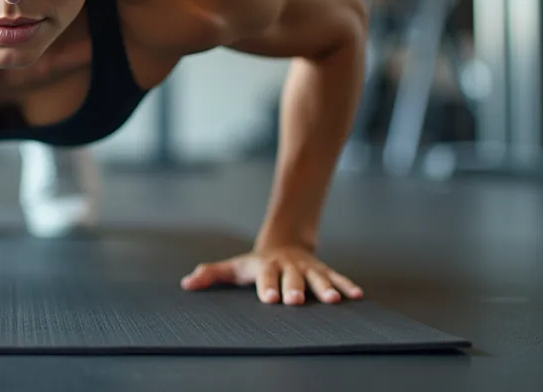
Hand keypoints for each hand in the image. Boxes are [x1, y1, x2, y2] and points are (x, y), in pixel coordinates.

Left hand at [179, 243, 362, 305]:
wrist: (284, 242)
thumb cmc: (255, 263)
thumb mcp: (233, 267)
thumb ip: (210, 274)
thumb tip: (186, 283)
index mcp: (266, 267)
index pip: (265, 278)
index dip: (267, 287)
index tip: (270, 299)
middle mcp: (288, 267)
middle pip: (292, 279)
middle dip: (294, 289)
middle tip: (296, 301)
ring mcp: (307, 269)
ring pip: (317, 278)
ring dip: (326, 289)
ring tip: (333, 301)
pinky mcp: (324, 272)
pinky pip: (337, 278)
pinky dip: (347, 286)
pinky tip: (356, 296)